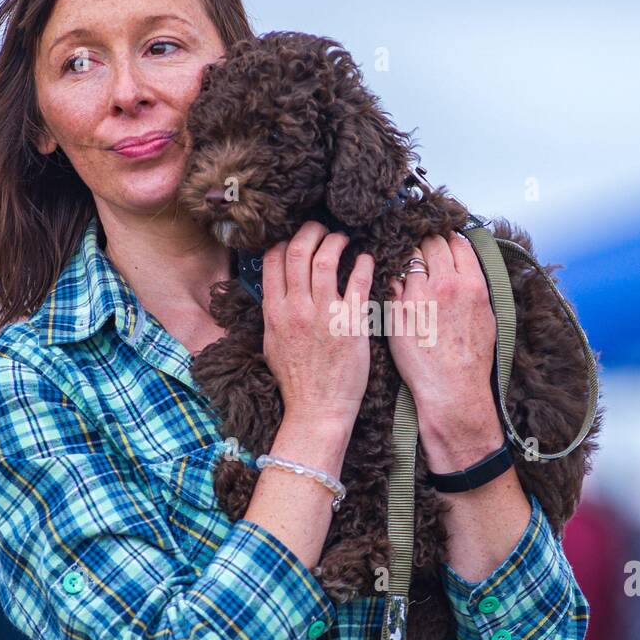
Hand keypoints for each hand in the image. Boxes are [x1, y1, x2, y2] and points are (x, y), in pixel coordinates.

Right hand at [262, 221, 373, 427]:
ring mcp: (324, 314)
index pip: (273, 260)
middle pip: (298, 251)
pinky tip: (367, 259)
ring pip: (327, 259)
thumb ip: (274, 314)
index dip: (285, 240)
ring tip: (344, 239)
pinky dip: (364, 264)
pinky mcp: (351, 323)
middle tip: (322, 228)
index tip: (297, 237)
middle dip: (311, 231)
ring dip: (336, 241)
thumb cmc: (296, 382)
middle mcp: (296, 308)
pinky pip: (359, 282)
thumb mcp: (272, 344)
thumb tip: (276, 291)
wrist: (316, 410)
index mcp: (274, 312)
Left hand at [386, 230, 501, 458]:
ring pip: (407, 259)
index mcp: (471, 284)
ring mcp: (418, 296)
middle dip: (426, 243)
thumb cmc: (473, 358)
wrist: (452, 388)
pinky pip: (390, 281)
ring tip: (406, 267)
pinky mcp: (396, 311)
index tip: (443, 242)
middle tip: (422, 251)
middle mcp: (445, 284)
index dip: (448, 239)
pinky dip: (392, 279)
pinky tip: (394, 285)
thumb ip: (474, 286)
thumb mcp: (486, 315)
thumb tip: (464, 266)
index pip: (456, 242)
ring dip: (406, 260)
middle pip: (431, 243)